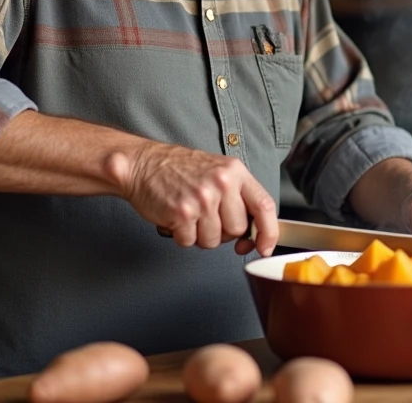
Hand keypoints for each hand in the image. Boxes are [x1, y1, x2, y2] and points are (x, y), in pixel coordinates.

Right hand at [109, 141, 278, 255]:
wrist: (142, 164)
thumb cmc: (178, 169)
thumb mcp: (218, 171)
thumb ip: (238, 197)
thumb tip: (255, 232)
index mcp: (235, 172)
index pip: (264, 206)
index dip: (269, 232)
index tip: (265, 248)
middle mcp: (221, 183)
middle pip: (237, 229)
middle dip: (222, 230)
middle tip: (206, 215)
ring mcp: (202, 198)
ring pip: (214, 240)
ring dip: (199, 234)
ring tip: (189, 213)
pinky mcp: (182, 213)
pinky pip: (190, 242)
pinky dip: (181, 236)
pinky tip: (176, 217)